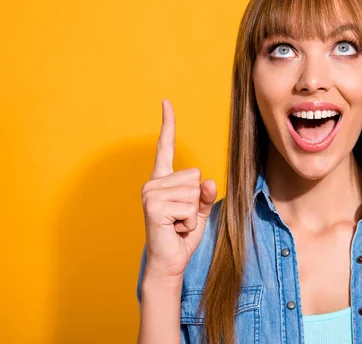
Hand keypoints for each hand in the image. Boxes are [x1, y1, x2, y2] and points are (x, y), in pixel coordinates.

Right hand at [140, 99, 216, 279]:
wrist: (170, 262)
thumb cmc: (183, 234)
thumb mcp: (200, 211)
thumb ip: (205, 195)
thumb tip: (208, 182)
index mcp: (163, 180)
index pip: (166, 147)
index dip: (168, 124)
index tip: (166, 101)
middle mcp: (154, 183)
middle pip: (195, 175)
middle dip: (197, 200)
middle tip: (182, 218)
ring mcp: (151, 193)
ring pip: (194, 192)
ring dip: (193, 214)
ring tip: (178, 224)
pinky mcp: (154, 206)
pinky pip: (189, 206)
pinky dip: (189, 222)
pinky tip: (175, 229)